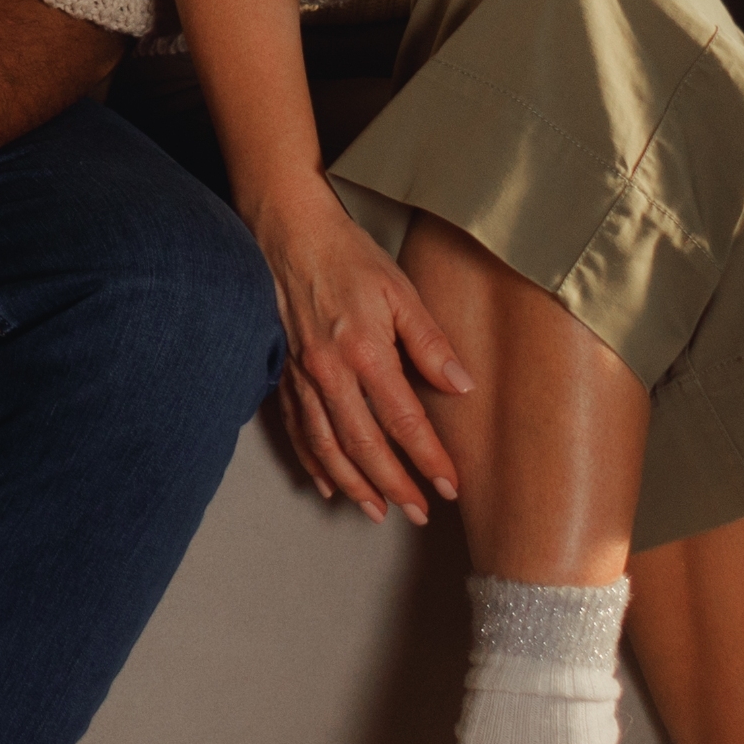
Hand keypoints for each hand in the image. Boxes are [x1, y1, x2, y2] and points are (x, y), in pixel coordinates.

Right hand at [254, 194, 471, 522]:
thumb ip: (430, 341)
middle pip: (363, 446)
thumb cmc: (346, 255)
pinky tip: (327, 481)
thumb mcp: (400, 290)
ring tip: (377, 509)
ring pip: (326, 446)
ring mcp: (300, 377)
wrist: (286, 231)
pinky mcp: (282, 374)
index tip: (449, 486)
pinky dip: (313, 461)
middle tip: (418, 512)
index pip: (403, 421)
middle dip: (393, 485)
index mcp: (364, 352)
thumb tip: (461, 385)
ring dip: (353, 484)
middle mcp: (329, 373)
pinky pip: (296, 430)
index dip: (428, 458)